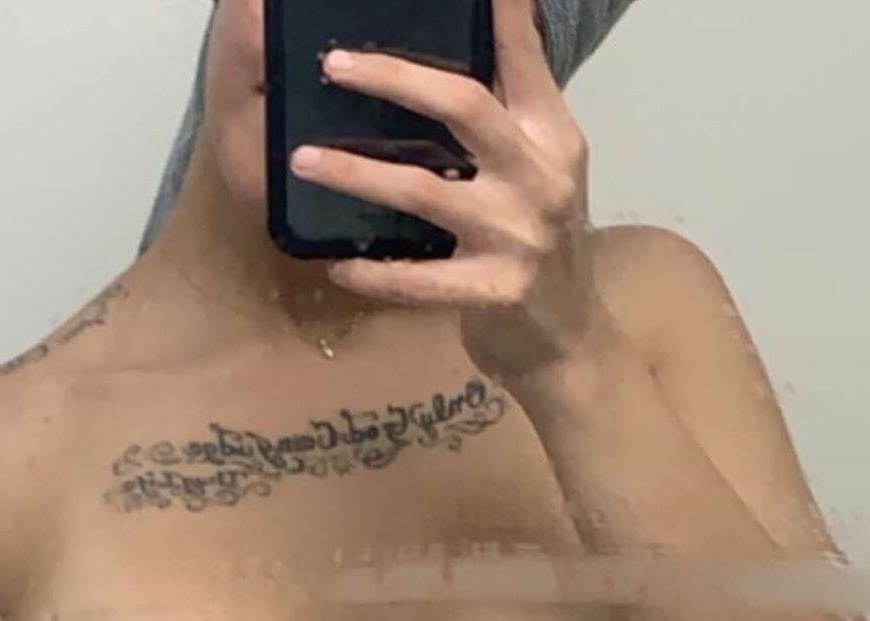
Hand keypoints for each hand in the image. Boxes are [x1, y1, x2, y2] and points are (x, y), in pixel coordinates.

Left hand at [288, 0, 615, 386]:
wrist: (568, 339)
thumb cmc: (540, 247)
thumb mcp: (543, 169)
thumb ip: (513, 111)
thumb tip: (491, 28)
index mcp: (552, 136)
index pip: (521, 59)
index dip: (496, 15)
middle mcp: (541, 176)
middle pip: (464, 107)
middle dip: (394, 79)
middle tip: (333, 65)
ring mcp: (519, 236)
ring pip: (424, 191)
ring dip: (355, 174)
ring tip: (302, 161)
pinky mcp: (494, 291)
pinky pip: (419, 280)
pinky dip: (375, 272)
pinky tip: (338, 266)